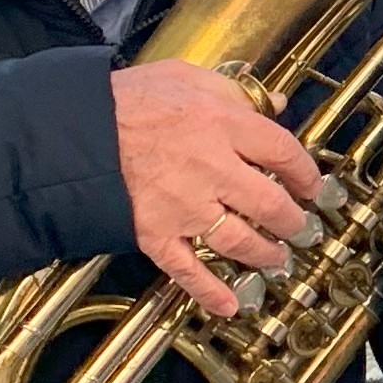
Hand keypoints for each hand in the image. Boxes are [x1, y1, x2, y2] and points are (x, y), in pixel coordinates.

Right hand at [112, 60, 326, 321]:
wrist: (67, 130)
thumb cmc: (126, 99)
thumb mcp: (185, 76)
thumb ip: (233, 90)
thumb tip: (274, 101)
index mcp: (223, 125)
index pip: (285, 153)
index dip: (307, 174)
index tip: (314, 186)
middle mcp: (212, 169)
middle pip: (272, 205)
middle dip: (294, 223)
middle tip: (302, 230)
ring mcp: (185, 207)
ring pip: (241, 241)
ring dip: (266, 256)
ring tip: (278, 260)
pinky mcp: (155, 234)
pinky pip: (188, 270)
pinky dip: (211, 293)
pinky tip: (230, 306)